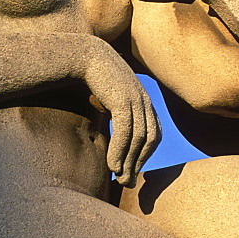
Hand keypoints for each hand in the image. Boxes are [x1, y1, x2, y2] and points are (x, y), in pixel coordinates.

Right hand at [83, 48, 159, 186]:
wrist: (84, 54)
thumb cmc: (93, 76)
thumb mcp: (109, 96)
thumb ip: (115, 110)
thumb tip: (111, 126)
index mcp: (144, 100)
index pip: (153, 133)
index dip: (145, 154)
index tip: (133, 169)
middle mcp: (145, 101)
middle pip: (150, 140)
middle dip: (139, 163)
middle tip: (128, 182)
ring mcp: (136, 100)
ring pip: (139, 139)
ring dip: (129, 162)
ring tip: (120, 179)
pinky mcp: (123, 100)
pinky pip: (125, 132)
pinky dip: (120, 151)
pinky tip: (112, 166)